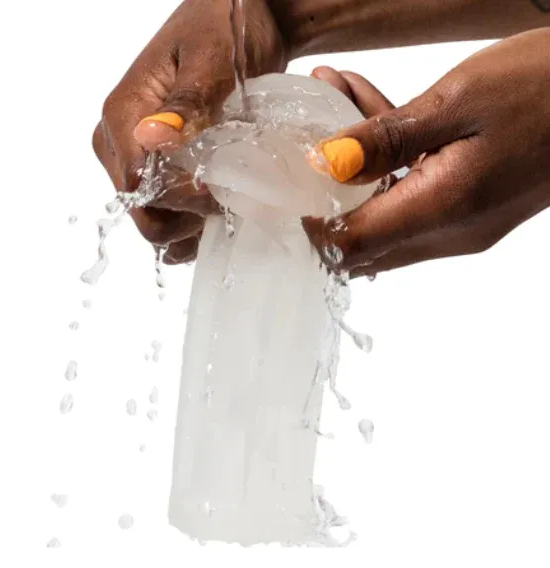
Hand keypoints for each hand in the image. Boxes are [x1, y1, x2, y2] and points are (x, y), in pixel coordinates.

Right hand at [92, 0, 286, 263]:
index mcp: (123, 117)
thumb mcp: (210, 59)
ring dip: (194, 223)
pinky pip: (168, 212)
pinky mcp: (159, 169)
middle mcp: (120, 145)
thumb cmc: (225, 28)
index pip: (138, 186)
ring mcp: (138, 161)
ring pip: (156, 218)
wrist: (244, 18)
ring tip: (230, 199)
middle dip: (187, 217)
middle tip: (229, 198)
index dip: (179, 202)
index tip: (220, 193)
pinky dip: (194, 221)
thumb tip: (152, 142)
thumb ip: (185, 104)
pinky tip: (219, 210)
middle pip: (144, 211)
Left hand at [304, 28, 549, 277]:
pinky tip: (365, 109)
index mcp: (441, 210)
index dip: (307, 228)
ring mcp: (456, 224)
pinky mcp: (463, 207)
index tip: (278, 195)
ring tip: (328, 98)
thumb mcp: (456, 101)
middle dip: (321, 194)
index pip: (349, 245)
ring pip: (380, 212)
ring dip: (350, 168)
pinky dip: (382, 162)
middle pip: (358, 237)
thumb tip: (322, 165)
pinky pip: (407, 195)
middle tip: (296, 143)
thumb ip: (384, 140)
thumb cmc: (545, 88)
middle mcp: (446, 232)